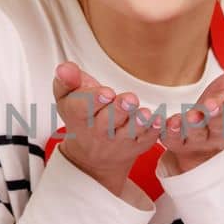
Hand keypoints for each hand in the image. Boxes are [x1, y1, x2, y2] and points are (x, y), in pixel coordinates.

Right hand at [50, 61, 164, 195]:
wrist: (93, 155)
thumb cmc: (82, 117)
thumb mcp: (67, 99)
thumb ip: (66, 81)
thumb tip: (64, 68)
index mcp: (79, 115)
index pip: (83, 108)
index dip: (94, 100)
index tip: (106, 92)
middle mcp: (99, 130)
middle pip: (108, 120)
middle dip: (119, 109)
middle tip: (130, 99)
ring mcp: (119, 139)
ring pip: (129, 131)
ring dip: (138, 122)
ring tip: (145, 114)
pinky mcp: (137, 144)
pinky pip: (146, 139)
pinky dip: (154, 131)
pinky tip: (159, 121)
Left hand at [160, 64, 223, 175]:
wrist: (202, 126)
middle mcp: (221, 131)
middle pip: (220, 126)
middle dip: (216, 116)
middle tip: (211, 106)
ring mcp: (199, 139)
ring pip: (197, 134)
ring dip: (192, 125)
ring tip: (187, 116)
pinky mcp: (177, 142)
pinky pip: (172, 138)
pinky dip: (168, 131)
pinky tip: (164, 121)